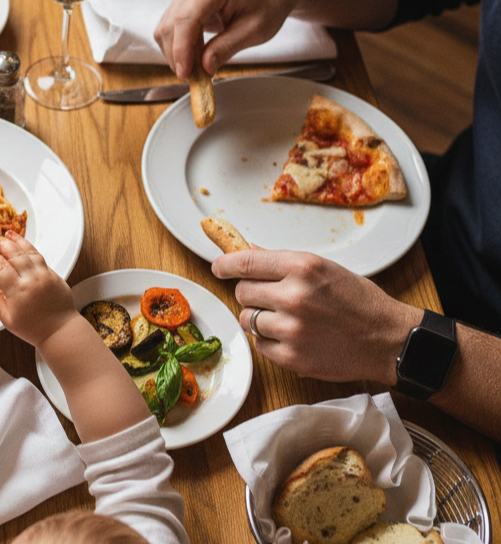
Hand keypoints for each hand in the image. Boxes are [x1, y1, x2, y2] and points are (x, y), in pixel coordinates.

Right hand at [0, 231, 80, 347]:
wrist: (60, 330)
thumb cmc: (35, 328)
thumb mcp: (9, 320)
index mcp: (18, 291)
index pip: (0, 268)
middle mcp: (31, 280)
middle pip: (14, 254)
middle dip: (2, 243)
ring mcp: (44, 275)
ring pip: (29, 252)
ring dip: (17, 240)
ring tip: (8, 233)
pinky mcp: (54, 275)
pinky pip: (40, 257)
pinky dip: (30, 248)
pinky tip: (24, 245)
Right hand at [154, 0, 305, 79]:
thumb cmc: (268, 4)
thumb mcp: (254, 31)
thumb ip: (226, 48)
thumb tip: (204, 68)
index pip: (187, 19)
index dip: (181, 50)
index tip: (186, 74)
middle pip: (171, 25)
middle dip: (177, 56)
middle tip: (193, 79)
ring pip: (165, 28)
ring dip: (175, 54)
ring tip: (196, 69)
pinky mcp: (183, 0)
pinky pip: (169, 28)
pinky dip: (177, 47)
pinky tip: (193, 57)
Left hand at [212, 249, 420, 384]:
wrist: (388, 340)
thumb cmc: (359, 301)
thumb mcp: (326, 269)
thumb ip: (284, 263)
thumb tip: (249, 251)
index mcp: (302, 267)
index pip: (246, 262)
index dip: (226, 265)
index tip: (218, 267)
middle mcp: (293, 296)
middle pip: (242, 292)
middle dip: (252, 293)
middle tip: (272, 297)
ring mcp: (291, 329)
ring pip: (248, 319)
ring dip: (259, 318)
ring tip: (286, 318)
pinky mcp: (291, 357)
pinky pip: (260, 345)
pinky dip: (270, 341)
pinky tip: (293, 337)